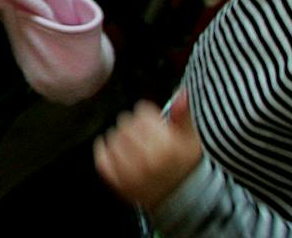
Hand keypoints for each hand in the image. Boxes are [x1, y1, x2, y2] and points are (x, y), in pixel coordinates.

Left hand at [93, 91, 201, 210]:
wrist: (180, 199)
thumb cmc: (185, 164)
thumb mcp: (190, 139)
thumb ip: (183, 115)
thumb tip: (181, 93)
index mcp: (168, 147)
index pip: (142, 111)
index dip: (148, 117)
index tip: (155, 125)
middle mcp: (148, 160)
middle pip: (125, 122)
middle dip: (134, 127)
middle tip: (145, 138)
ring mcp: (132, 173)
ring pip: (112, 136)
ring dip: (120, 138)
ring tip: (134, 147)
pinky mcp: (119, 184)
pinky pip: (101, 158)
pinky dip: (105, 151)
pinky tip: (115, 151)